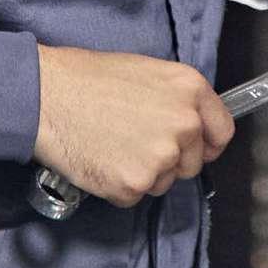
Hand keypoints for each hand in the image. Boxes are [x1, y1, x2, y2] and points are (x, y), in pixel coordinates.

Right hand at [33, 44, 234, 208]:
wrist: (44, 96)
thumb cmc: (85, 79)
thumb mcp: (144, 72)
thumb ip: (175, 99)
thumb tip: (189, 123)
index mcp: (189, 89)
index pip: (222, 131)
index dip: (206, 143)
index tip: (196, 148)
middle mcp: (184, 123)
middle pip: (191, 163)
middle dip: (167, 159)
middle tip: (130, 139)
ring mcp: (161, 156)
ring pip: (163, 181)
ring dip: (141, 172)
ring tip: (110, 143)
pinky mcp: (136, 183)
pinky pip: (135, 195)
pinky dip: (117, 185)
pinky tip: (100, 158)